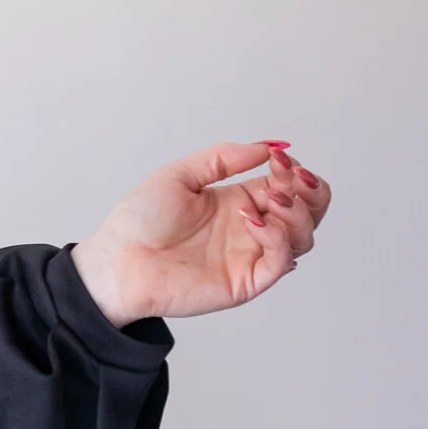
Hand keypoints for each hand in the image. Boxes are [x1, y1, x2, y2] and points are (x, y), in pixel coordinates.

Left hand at [67, 141, 329, 327]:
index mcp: (239, 201)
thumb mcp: (180, 174)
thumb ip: (224, 158)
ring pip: (303, 237)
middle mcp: (251, 228)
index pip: (289, 186)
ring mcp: (250, 256)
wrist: (117, 261)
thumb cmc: (139, 220)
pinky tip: (251, 221)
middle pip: (308, 212)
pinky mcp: (246, 281)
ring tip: (270, 199)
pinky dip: (276, 238)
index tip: (281, 159)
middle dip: (310, 192)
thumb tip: (269, 147)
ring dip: (296, 213)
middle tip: (289, 178)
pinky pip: (280, 261)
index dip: (295, 171)